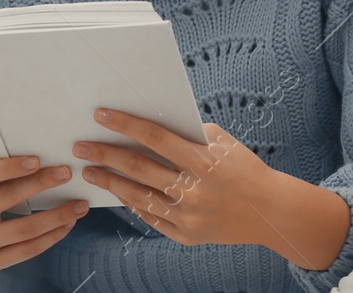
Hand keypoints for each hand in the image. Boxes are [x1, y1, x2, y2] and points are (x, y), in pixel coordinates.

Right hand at [0, 155, 89, 282]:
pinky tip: (65, 226)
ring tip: (78, 206)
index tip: (35, 160)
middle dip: (41, 183)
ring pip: (25, 228)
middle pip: (9, 198)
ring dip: (57, 216)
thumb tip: (35, 164)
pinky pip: (27, 250)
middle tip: (66, 173)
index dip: (10, 167)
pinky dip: (50, 237)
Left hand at [75, 107, 345, 266]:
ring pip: (138, 196)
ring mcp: (189, 217)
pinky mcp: (187, 236)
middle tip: (80, 147)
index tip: (99, 115)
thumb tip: (148, 121)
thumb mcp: (222, 143)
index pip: (154, 137)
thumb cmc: (245, 169)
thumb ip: (188, 133)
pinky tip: (117, 190)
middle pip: (138, 168)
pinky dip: (131, 203)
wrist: (272, 213)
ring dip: (110, 182)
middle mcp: (194, 191)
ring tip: (90, 171)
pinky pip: (150, 217)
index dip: (124, 124)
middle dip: (105, 155)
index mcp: (203, 161)